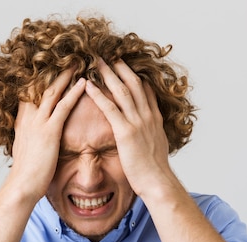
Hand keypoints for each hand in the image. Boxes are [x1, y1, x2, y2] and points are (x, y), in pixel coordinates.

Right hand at [9, 70, 85, 201]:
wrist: (22, 185)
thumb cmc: (26, 172)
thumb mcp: (24, 149)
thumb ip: (30, 137)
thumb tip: (34, 136)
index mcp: (22, 121)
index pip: (30, 92)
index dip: (40, 78)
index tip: (51, 67)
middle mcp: (28, 118)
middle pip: (40, 87)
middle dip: (53, 72)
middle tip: (66, 58)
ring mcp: (37, 123)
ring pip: (52, 91)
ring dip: (65, 75)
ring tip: (77, 62)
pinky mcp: (48, 131)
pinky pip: (63, 106)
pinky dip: (73, 92)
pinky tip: (84, 83)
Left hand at [84, 59, 175, 198]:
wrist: (158, 181)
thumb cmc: (154, 169)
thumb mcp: (157, 145)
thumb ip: (151, 132)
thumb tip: (149, 130)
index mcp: (154, 118)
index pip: (145, 90)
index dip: (134, 75)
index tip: (125, 64)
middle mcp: (147, 116)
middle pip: (133, 83)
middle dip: (120, 67)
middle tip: (108, 55)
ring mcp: (137, 122)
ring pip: (121, 91)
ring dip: (108, 74)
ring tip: (96, 62)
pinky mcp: (126, 132)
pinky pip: (110, 108)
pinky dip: (99, 94)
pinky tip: (88, 85)